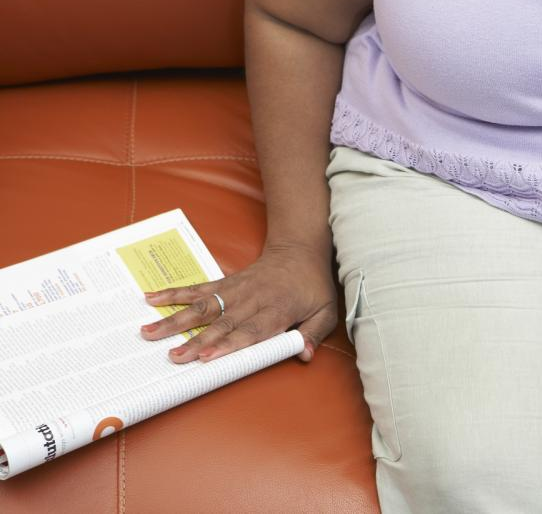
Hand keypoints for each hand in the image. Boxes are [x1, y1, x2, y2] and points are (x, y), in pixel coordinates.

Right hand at [139, 242, 336, 363]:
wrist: (300, 249)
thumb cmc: (313, 285)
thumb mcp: (326, 310)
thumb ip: (314, 333)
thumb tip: (304, 354)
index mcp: (277, 309)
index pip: (250, 330)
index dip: (228, 344)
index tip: (208, 358)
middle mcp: (252, 299)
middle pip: (221, 323)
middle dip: (196, 341)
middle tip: (173, 357)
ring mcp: (236, 289)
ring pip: (203, 306)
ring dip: (176, 319)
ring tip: (149, 332)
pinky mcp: (225, 283)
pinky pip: (197, 288)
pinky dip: (174, 294)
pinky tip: (151, 298)